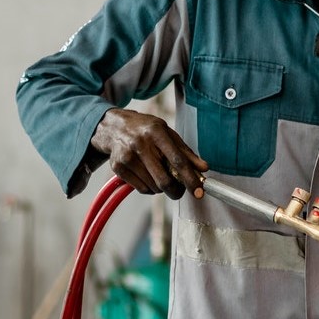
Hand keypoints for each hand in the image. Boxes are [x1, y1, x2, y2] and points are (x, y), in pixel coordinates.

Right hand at [89, 108, 206, 198]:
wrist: (114, 127)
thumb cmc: (145, 130)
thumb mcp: (167, 134)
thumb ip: (186, 152)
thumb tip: (204, 168)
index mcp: (156, 132)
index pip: (177, 160)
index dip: (190, 179)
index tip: (199, 191)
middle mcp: (140, 144)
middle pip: (164, 180)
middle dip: (176, 191)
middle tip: (180, 190)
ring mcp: (127, 157)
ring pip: (153, 187)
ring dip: (162, 187)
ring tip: (160, 174)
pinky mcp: (118, 168)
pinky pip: (141, 189)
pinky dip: (150, 188)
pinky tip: (148, 176)